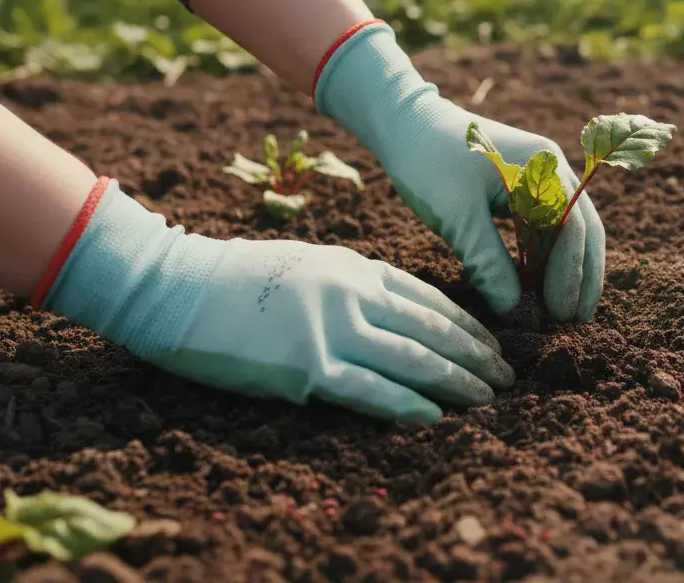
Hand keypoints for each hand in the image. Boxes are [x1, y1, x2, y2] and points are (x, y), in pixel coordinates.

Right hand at [40, 179, 512, 423]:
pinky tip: (433, 418)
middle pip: (432, 329)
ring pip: (412, 359)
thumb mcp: (306, 265)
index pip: (429, 298)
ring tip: (487, 401)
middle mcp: (351, 294)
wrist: (175, 288)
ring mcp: (329, 329)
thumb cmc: (235, 279)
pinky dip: (407, 405)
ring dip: (456, 382)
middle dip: (477, 356)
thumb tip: (390, 311)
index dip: (468, 325)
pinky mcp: (305, 367)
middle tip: (508, 380)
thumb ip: (350, 286)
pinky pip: (369, 390)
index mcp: (353, 267)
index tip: (495, 346)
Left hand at [314, 23, 605, 322]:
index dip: (570, 276)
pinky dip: (549, 260)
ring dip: (570, 271)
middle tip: (575, 324)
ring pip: (570, 231)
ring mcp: (541, 177)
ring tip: (566, 314)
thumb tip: (515, 311)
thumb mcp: (456, 215)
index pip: (572, 230)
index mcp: (543, 168)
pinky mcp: (524, 189)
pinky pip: (548, 228)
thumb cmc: (427, 162)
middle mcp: (552, 170)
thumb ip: (489, 262)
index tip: (560, 315)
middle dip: (583, 278)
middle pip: (584, 230)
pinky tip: (541, 289)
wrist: (404, 124)